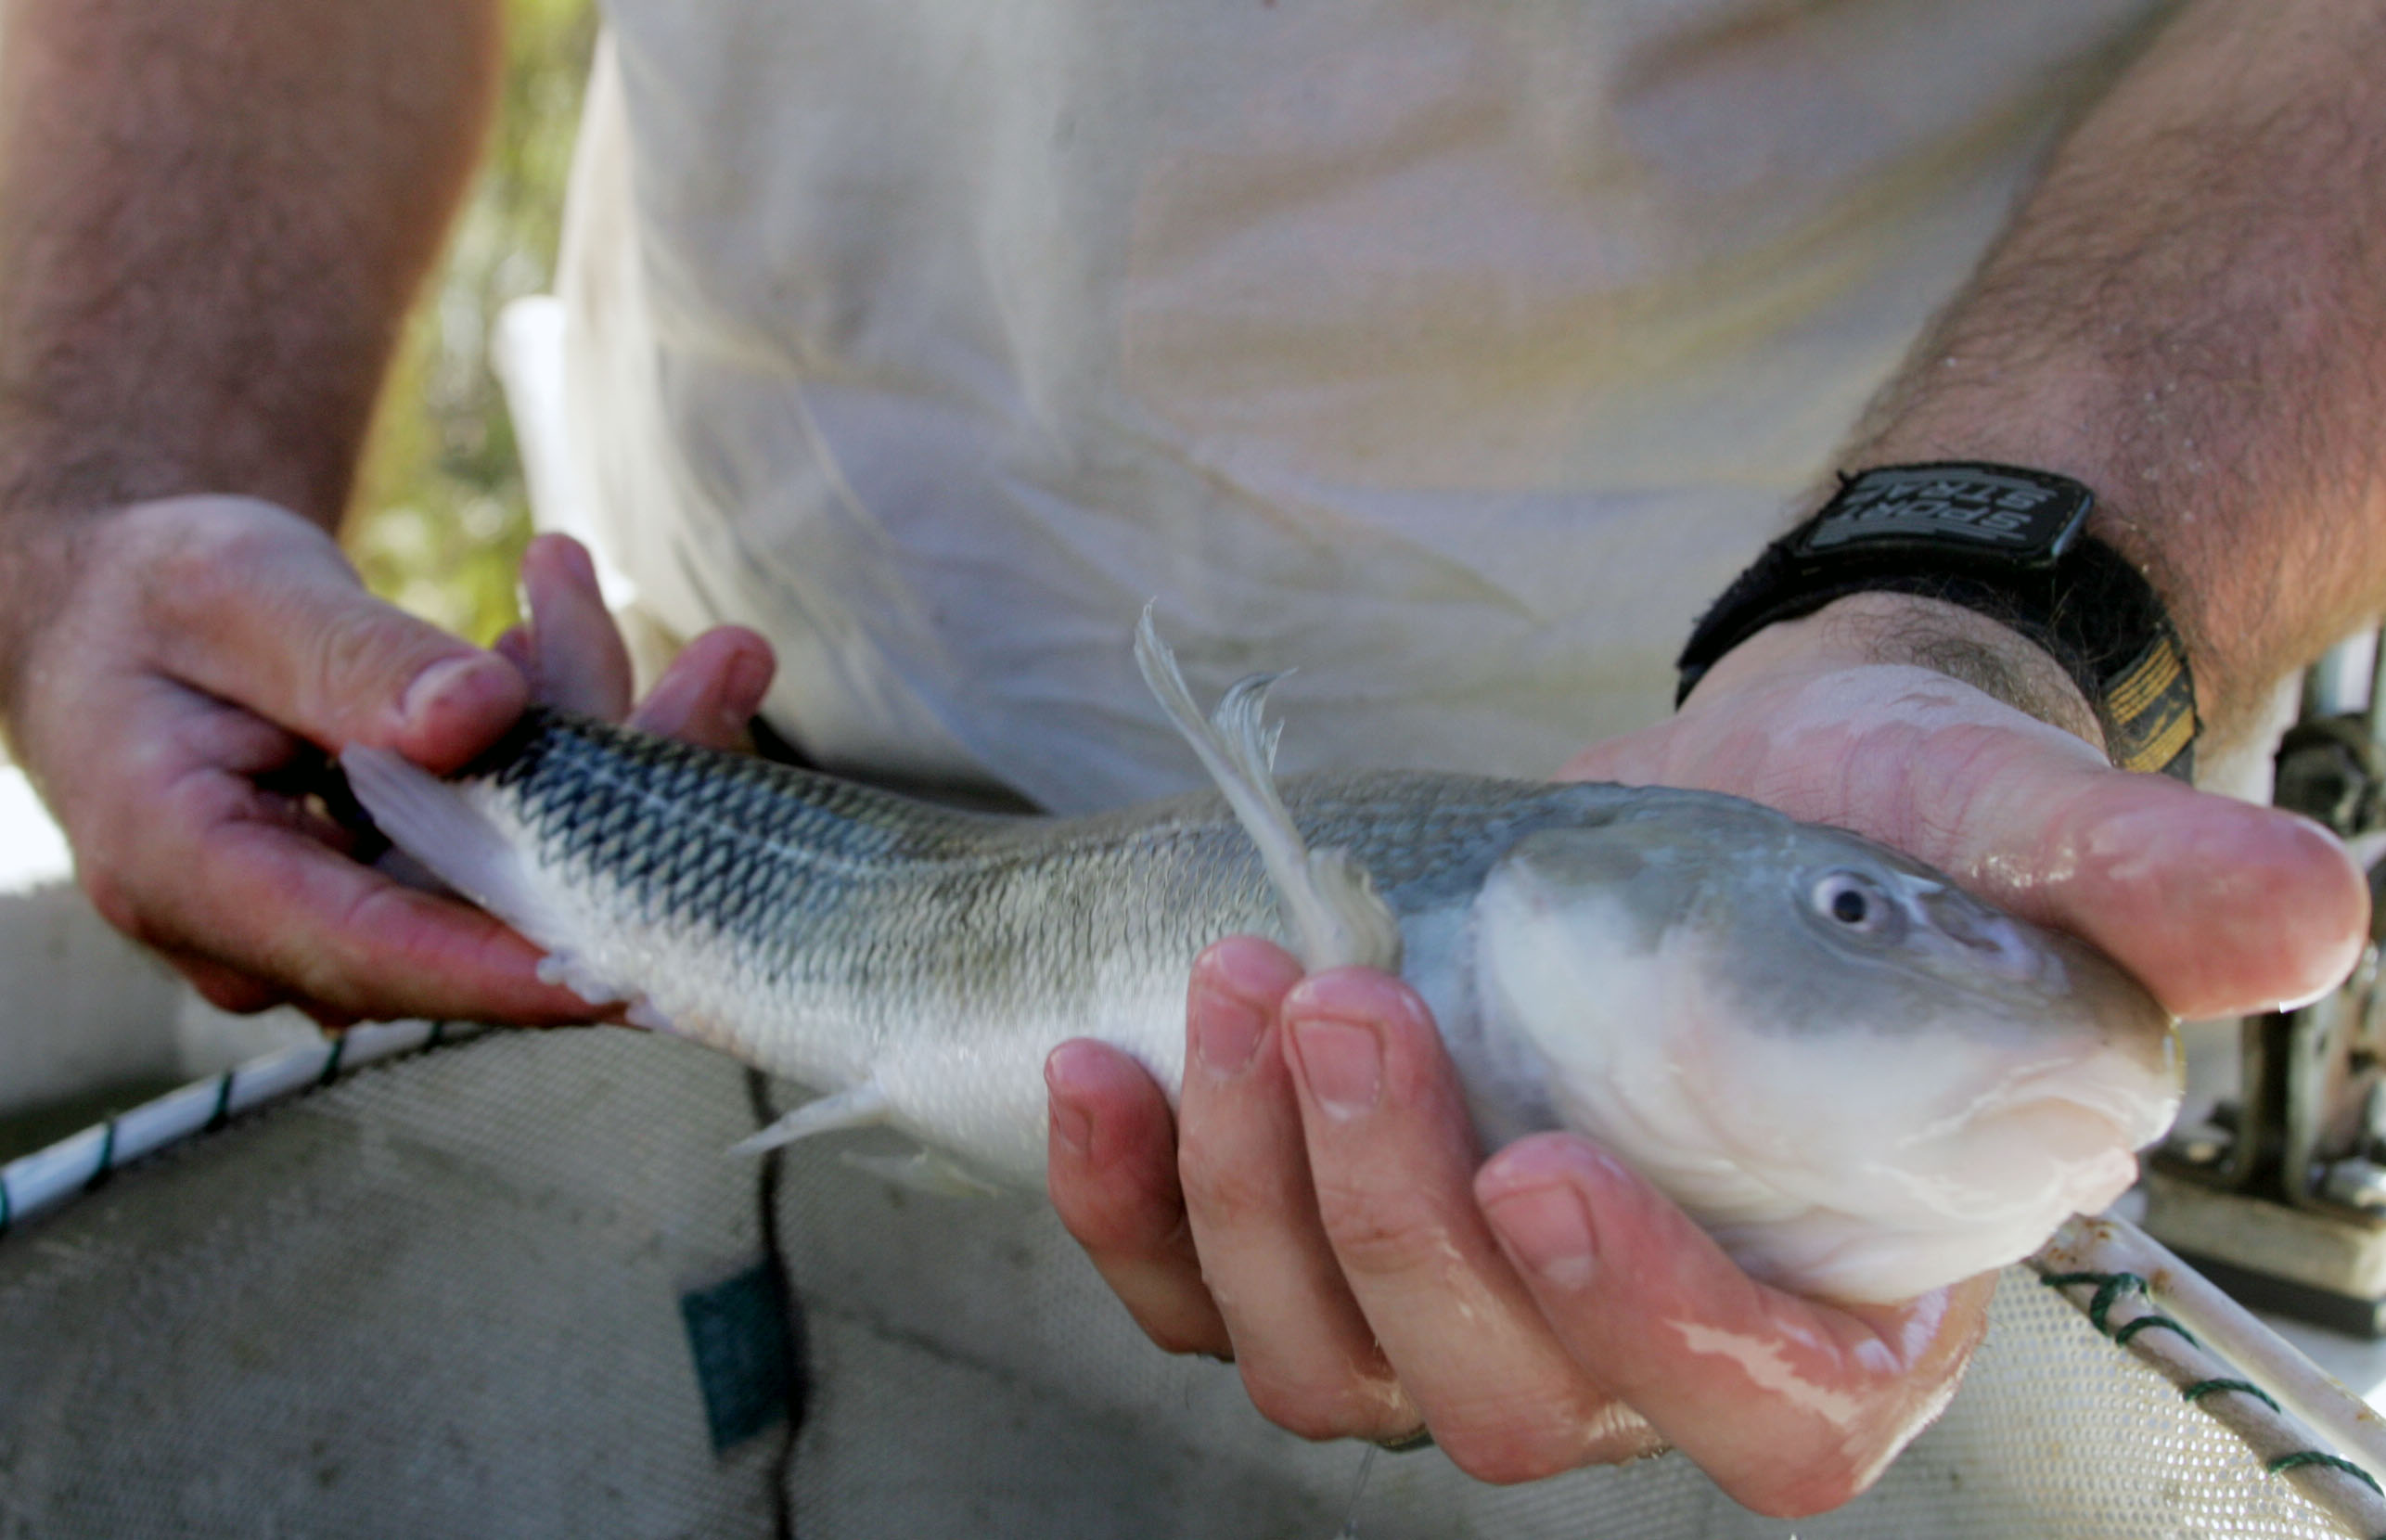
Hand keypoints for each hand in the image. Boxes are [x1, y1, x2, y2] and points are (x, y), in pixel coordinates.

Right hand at [0, 495, 770, 1025]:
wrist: (127, 618)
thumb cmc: (156, 599)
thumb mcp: (233, 592)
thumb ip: (349, 660)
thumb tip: (483, 718)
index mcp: (190, 877)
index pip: (373, 951)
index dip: (518, 963)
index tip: (647, 949)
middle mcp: (269, 935)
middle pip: (480, 918)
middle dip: (626, 802)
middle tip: (730, 670)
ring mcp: (347, 923)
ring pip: (520, 878)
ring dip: (615, 754)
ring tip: (714, 647)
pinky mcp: (406, 893)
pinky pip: (518, 846)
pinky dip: (574, 751)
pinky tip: (594, 646)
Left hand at [1045, 593, 2365, 1514]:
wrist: (1741, 793)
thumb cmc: (1886, 835)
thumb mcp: (2015, 839)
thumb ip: (2140, 896)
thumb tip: (2300, 919)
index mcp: (1836, 1310)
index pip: (1758, 1415)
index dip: (1651, 1331)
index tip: (1552, 1173)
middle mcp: (1644, 1345)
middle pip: (1499, 1402)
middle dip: (1393, 1224)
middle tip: (1344, 1010)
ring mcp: (1475, 1304)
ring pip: (1330, 1365)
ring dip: (1249, 1201)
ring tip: (1236, 990)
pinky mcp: (1351, 1225)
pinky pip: (1207, 1284)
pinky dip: (1134, 1207)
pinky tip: (1104, 1070)